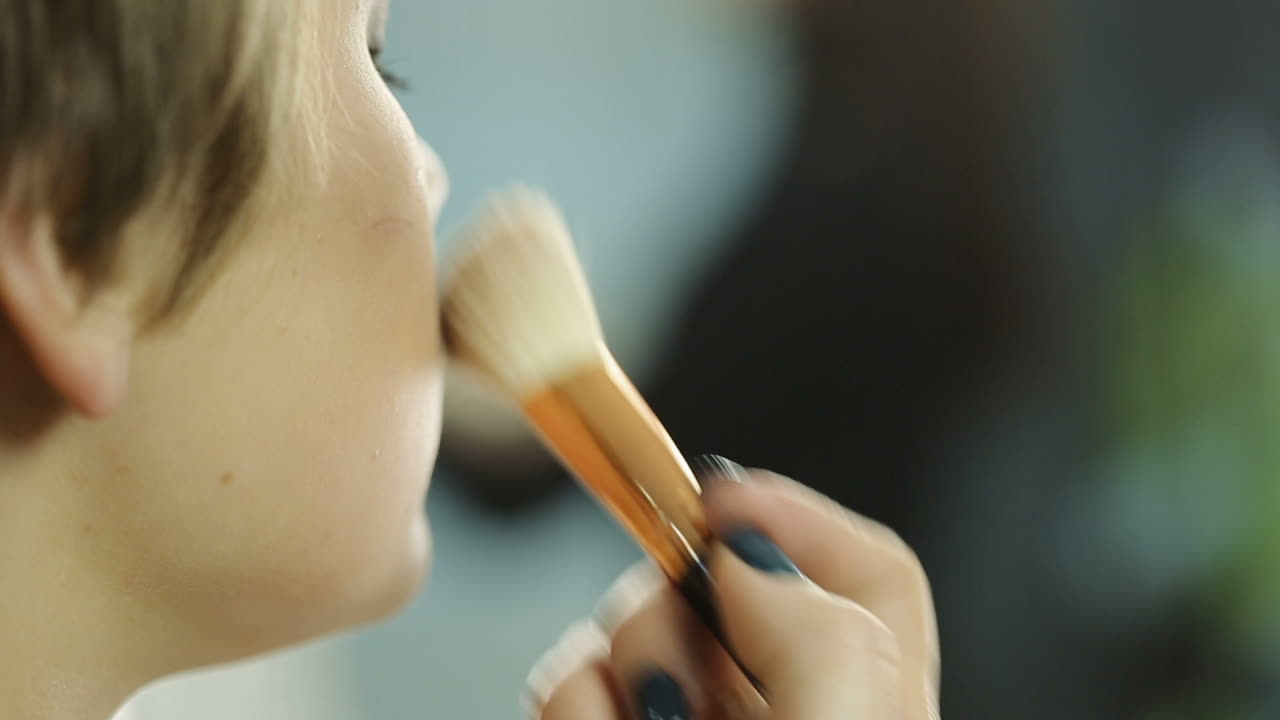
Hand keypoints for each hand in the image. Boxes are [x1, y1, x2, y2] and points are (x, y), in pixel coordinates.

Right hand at [524, 467, 939, 719]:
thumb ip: (822, 641)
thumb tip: (745, 553)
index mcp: (876, 708)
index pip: (869, 573)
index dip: (795, 516)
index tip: (716, 497)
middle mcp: (783, 707)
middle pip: (730, 576)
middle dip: (683, 590)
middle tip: (684, 652)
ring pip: (637, 623)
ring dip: (622, 653)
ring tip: (646, 715)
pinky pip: (571, 682)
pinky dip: (569, 704)